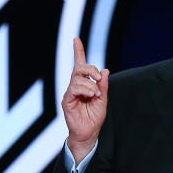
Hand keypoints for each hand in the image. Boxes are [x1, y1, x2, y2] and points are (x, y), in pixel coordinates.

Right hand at [61, 37, 108, 162]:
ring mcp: (70, 93)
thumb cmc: (94, 118)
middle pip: (79, 69)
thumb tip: (105, 71)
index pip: (79, 65)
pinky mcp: (67, 101)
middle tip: (99, 77)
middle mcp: (75, 87)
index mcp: (84, 85)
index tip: (76, 39)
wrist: (89, 133)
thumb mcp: (103, 99)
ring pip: (77, 78)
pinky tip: (91, 95)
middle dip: (90, 68)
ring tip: (96, 94)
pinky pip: (74, 89)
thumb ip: (103, 86)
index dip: (78, 52)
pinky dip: (84, 89)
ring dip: (90, 84)